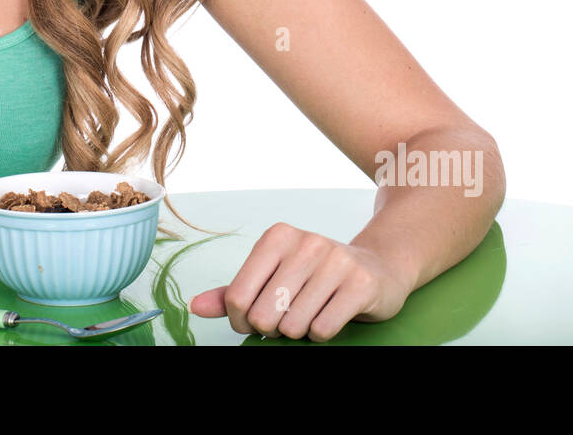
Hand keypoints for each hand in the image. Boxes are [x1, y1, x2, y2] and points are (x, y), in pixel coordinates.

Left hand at [188, 222, 413, 341]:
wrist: (378, 267)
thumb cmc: (316, 275)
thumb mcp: (272, 275)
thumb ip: (233, 293)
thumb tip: (194, 307)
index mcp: (276, 237)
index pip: (237, 296)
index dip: (241, 321)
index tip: (254, 321)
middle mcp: (306, 243)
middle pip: (264, 315)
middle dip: (271, 329)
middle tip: (287, 319)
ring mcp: (335, 261)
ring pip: (293, 326)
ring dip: (298, 331)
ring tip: (310, 314)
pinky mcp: (360, 284)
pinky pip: (321, 330)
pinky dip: (321, 333)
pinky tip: (330, 315)